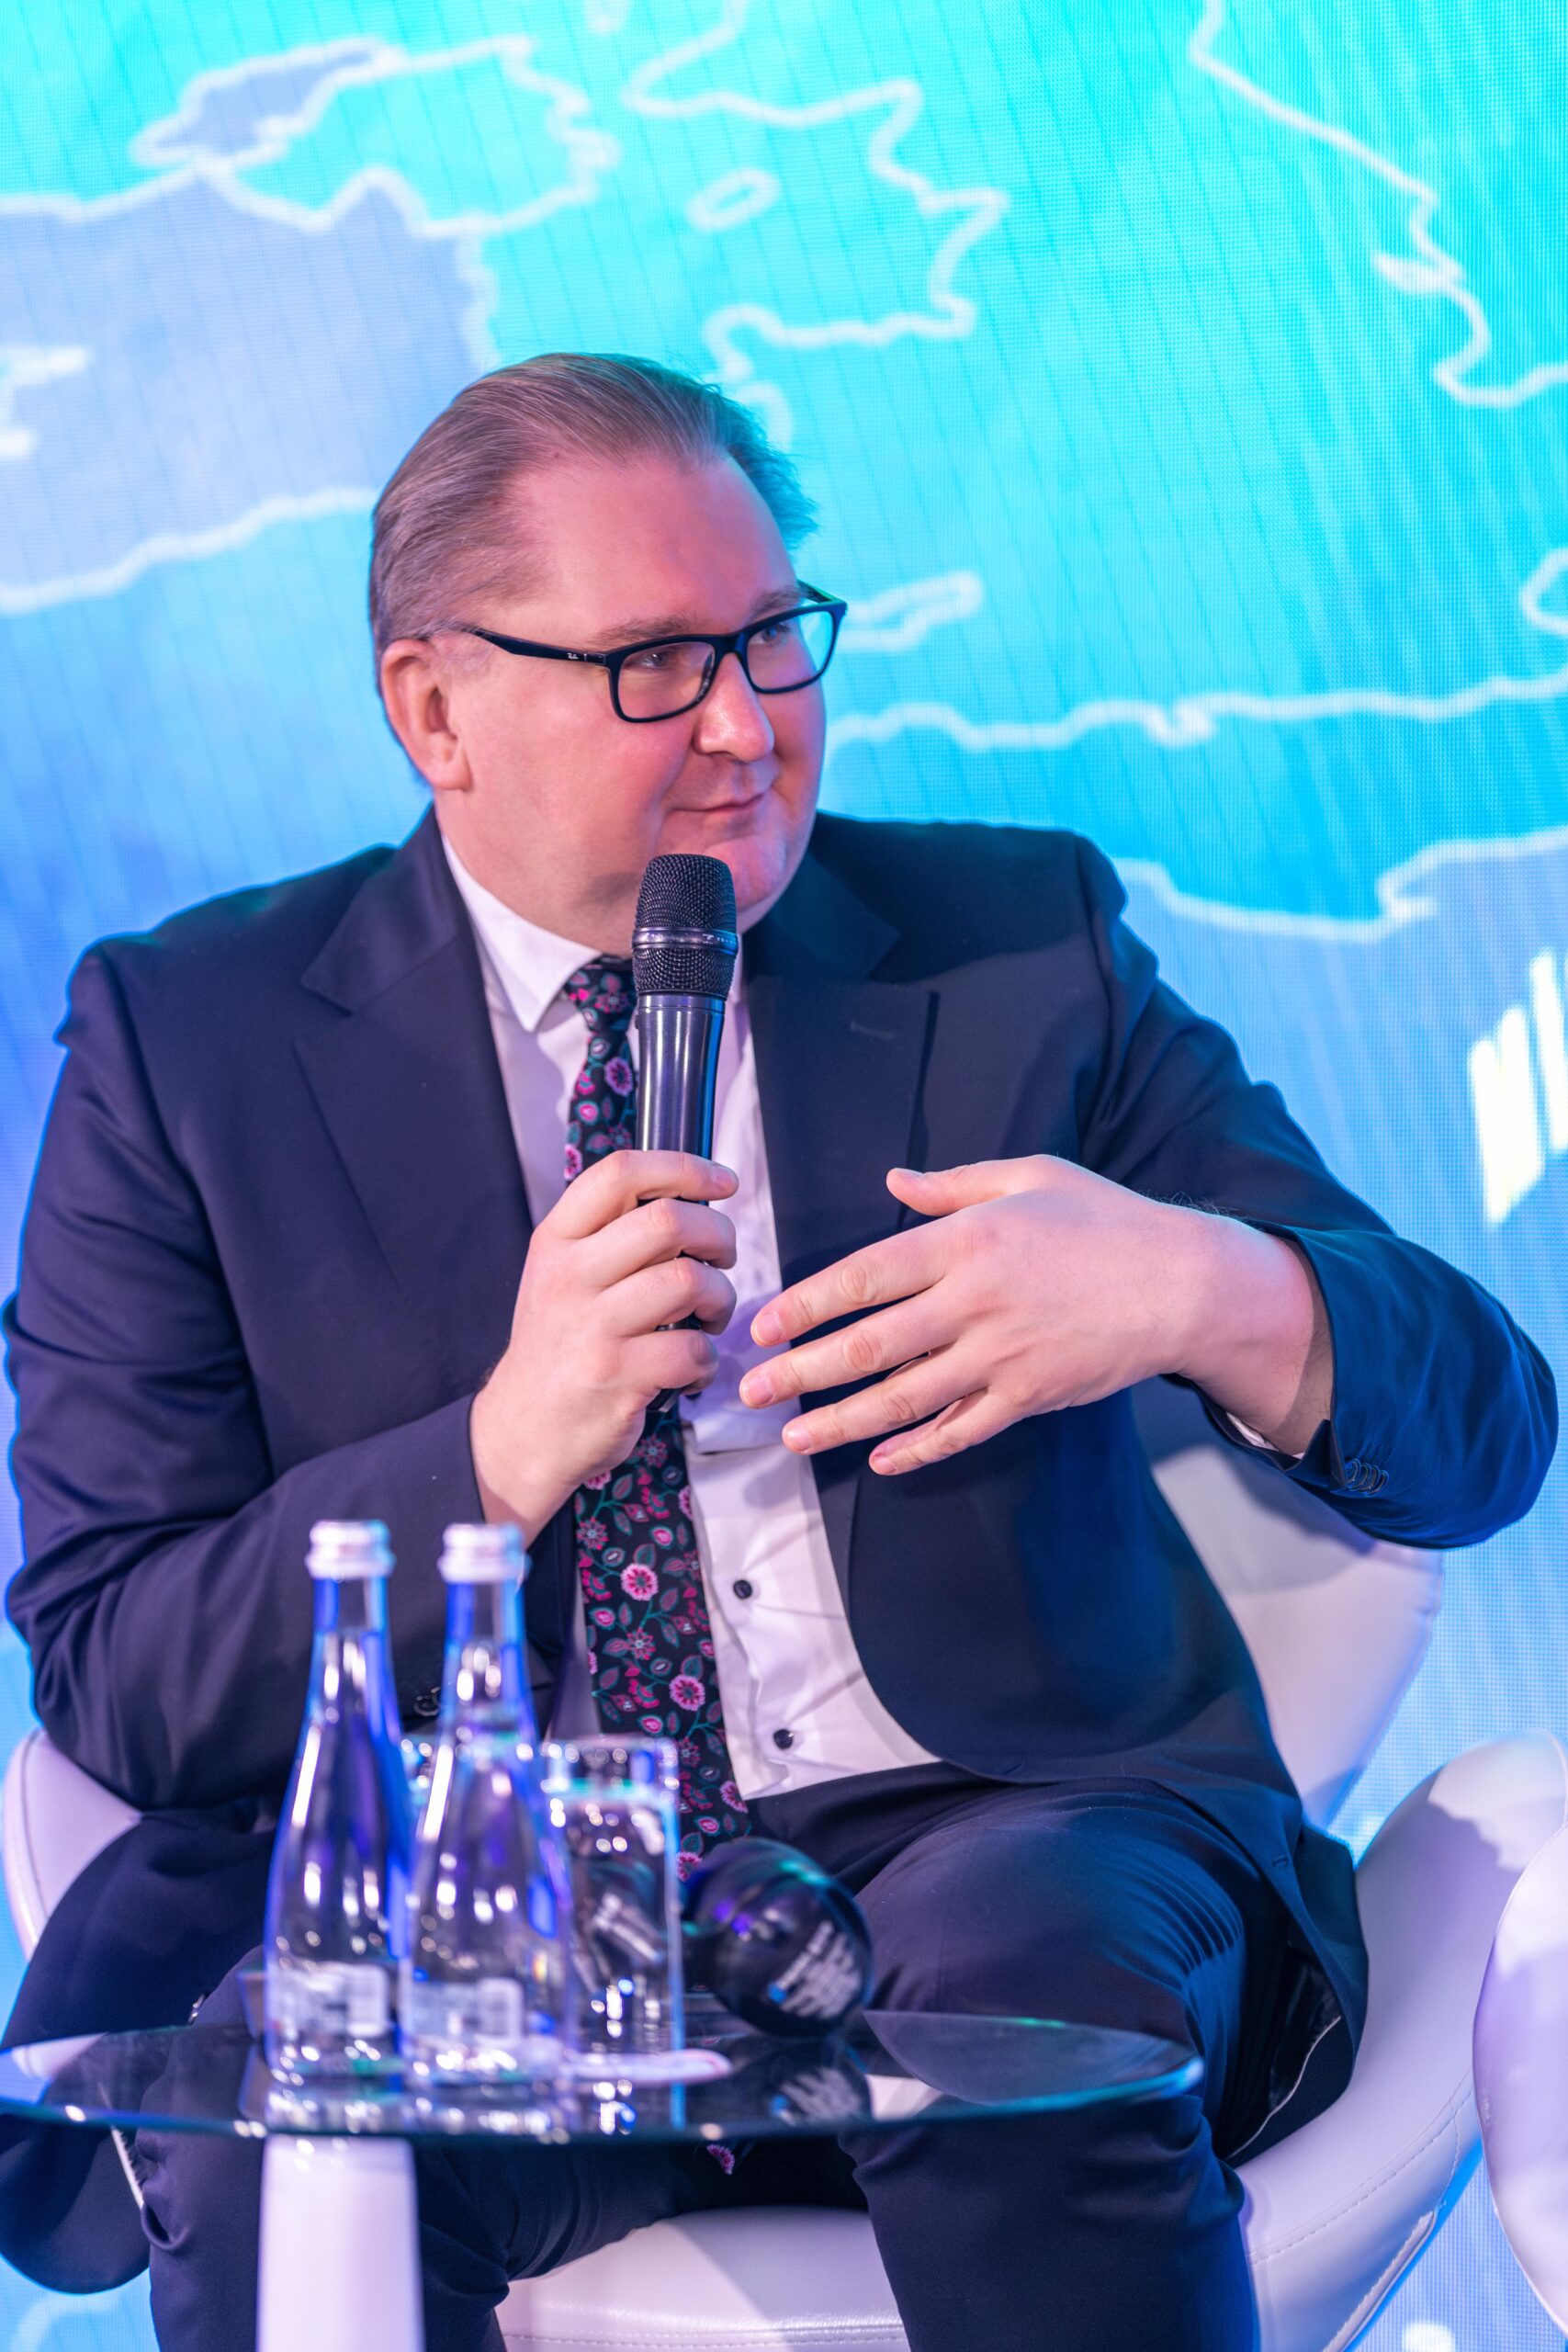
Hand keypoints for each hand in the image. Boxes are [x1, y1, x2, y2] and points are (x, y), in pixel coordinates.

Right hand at [470, 1150, 737, 1537]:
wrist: (521, 1430)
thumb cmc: (558, 1348)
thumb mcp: (560, 1277)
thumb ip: (609, 1237)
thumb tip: (688, 1199)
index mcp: (557, 1241)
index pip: (620, 1173)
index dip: (683, 1167)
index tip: (722, 1182)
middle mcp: (569, 1276)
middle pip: (668, 1221)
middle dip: (718, 1236)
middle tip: (721, 1260)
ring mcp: (591, 1326)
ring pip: (688, 1282)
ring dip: (719, 1299)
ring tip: (709, 1318)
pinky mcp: (615, 1375)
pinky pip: (692, 1349)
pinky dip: (708, 1359)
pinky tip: (692, 1368)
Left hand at [738, 1156, 1322, 1473]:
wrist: (1185, 1284)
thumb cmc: (1106, 1220)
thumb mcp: (1031, 1176)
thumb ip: (954, 1185)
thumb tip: (892, 1181)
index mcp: (968, 1242)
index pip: (866, 1276)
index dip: (808, 1303)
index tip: (764, 1323)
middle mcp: (976, 1303)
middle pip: (870, 1346)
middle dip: (802, 1371)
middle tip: (749, 1388)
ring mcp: (1002, 1358)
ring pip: (906, 1399)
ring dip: (842, 1421)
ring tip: (792, 1436)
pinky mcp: (1030, 1397)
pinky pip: (962, 1430)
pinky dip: (919, 1449)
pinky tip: (880, 1460)